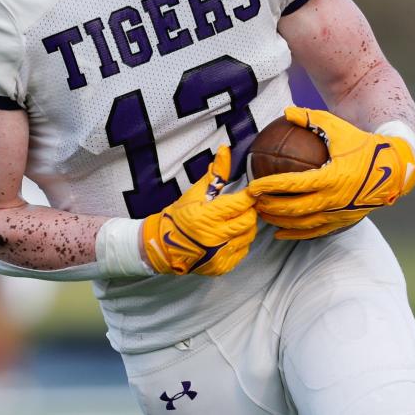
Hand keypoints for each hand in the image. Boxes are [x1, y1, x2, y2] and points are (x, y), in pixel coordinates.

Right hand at [141, 145, 258, 275]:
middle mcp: (214, 237)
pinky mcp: (221, 266)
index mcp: (207, 216)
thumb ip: (215, 173)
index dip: (248, 196)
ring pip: (249, 235)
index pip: (242, 203)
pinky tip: (229, 236)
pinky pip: (243, 250)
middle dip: (248, 211)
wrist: (165, 245)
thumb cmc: (182, 214)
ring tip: (233, 221)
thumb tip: (225, 148)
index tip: (249, 193)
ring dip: (246, 226)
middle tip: (240, 207)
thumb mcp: (197, 191)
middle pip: (249, 220)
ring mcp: (219, 254)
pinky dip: (240, 241)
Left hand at [247, 108, 414, 239]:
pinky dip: (295, 234)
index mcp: (331, 177)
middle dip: (269, 206)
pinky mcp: (343, 222)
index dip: (269, 186)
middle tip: (252, 202)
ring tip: (262, 215)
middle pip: (293, 208)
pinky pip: (315, 232)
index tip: (252, 186)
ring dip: (279, 221)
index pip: (292, 184)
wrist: (393, 169)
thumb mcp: (339, 128)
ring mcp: (339, 213)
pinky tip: (279, 233)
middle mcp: (334, 199)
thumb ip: (312, 119)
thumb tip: (286, 111)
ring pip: (302, 224)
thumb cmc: (363, 145)